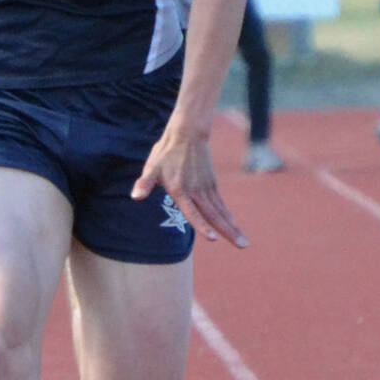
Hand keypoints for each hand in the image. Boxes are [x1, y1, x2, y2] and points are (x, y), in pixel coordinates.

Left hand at [132, 121, 246, 248]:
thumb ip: (144, 183)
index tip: (213, 238)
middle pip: (214, 215)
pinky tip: (234, 226)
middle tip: (242, 245)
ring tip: (243, 242)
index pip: (192, 212)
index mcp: (180, 190)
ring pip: (221, 212)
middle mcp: (197, 191)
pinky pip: (221, 204)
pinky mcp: (212, 185)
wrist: (188, 134)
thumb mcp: (152, 167)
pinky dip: (228, 216)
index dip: (201, 226)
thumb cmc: (166, 153)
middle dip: (228, 232)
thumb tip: (135, 197)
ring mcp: (207, 188)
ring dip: (232, 227)